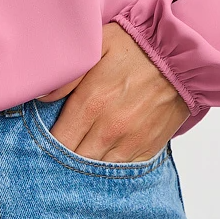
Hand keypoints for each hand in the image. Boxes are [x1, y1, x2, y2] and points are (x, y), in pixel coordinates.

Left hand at [36, 22, 189, 161]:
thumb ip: (66, 75)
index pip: (57, 140)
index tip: (41, 142)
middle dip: (62, 159)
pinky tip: (102, 160)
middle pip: (73, 160)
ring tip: (77, 159)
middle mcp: (108, 128)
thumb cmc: (135, 46)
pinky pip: (122, 172)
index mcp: (91, 102)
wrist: (181, 56)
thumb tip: (38, 96)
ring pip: (96, 171)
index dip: (46, 144)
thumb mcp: (96, 46)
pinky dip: (110, 170)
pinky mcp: (148, 149)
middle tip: (55, 153)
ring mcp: (130, 142)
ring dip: (84, 168)